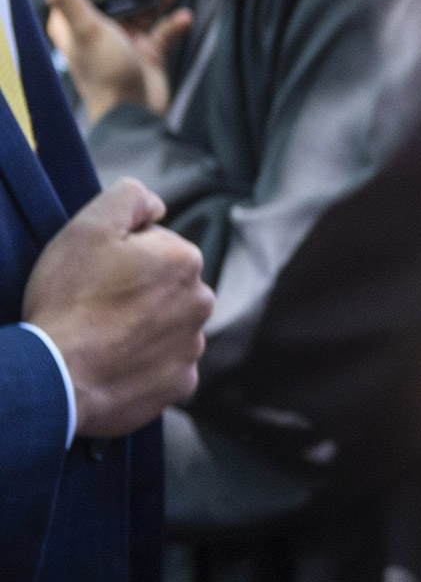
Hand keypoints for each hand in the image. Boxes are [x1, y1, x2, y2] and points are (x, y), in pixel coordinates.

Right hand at [22, 176, 212, 437]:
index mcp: (186, 261)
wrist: (56, 376)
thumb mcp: (89, 227)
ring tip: (101, 337)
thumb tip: (157, 205)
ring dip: (142, 328)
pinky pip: (164, 365)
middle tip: (95, 306)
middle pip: (166, 287)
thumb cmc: (70, 300)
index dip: (121, 256)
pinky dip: (142, 364)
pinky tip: (113, 364)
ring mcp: (193, 346)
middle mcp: (202, 302)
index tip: (96, 273)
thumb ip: (129, 198)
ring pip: (167, 326)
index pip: (156, 246)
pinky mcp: (181, 383)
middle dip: (138, 292)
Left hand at [38, 0, 189, 120]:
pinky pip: (165, 28)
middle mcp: (101, 24)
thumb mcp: (86, 28)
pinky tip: (182, 18)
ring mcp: (127, 36)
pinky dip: (175, 22)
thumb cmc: (104, 72)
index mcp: (77, 18)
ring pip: (147, 4)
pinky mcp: (150, 49)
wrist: (137, 113)